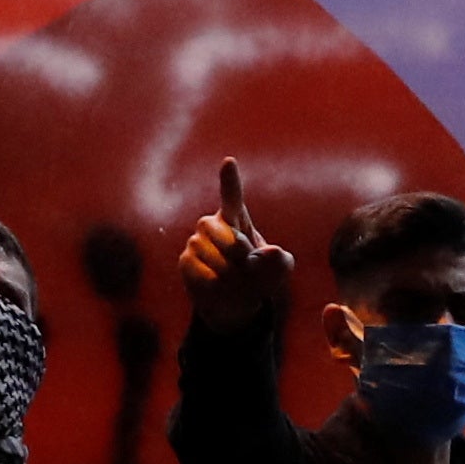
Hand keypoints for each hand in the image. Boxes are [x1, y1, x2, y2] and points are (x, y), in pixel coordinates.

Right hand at [180, 156, 296, 338]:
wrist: (237, 302)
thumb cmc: (260, 277)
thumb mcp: (279, 269)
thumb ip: (279, 260)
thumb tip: (270, 252)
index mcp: (236, 217)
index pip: (232, 195)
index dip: (230, 179)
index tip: (229, 162)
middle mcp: (212, 224)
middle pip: (221, 231)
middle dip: (237, 252)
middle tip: (248, 266)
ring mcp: (196, 241)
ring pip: (211, 254)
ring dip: (229, 271)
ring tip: (236, 279)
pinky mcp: (185, 261)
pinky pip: (200, 271)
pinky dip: (215, 283)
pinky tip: (220, 285)